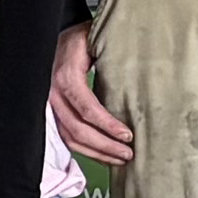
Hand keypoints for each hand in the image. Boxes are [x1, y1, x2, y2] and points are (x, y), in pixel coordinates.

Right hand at [50, 24, 134, 168]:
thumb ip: (113, 56)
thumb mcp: (97, 39)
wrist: (62, 38)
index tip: (128, 135)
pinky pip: (68, 137)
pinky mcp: (55, 113)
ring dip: (96, 152)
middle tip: (128, 153)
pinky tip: (105, 154)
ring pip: (71, 138)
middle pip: (77, 129)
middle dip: (104, 145)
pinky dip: (87, 150)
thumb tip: (145, 71)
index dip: (106, 125)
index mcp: (66, 76)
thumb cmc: (83, 38)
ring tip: (120, 159)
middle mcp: (54, 94)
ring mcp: (52, 105)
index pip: (86, 107)